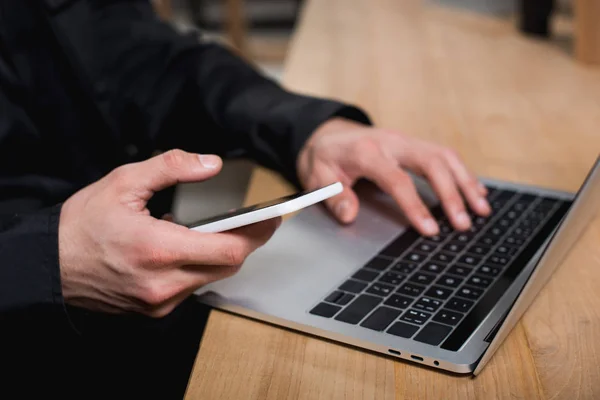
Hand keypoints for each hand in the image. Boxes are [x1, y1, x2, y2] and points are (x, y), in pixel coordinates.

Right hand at [59, 150, 279, 316]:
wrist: (50, 266)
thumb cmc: (83, 225)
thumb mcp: (123, 182)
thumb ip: (171, 167)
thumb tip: (210, 164)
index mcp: (159, 249)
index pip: (229, 249)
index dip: (258, 233)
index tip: (273, 218)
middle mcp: (164, 282)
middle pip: (228, 266)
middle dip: (246, 242)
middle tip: (255, 221)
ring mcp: (160, 301)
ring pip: (212, 278)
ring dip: (222, 255)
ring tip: (220, 229)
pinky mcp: (155, 310)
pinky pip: (193, 288)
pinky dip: (200, 268)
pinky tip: (188, 248)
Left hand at [297, 118, 490, 235]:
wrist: (328, 134)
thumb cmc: (324, 158)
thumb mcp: (317, 178)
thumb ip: (334, 197)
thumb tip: (350, 215)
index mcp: (366, 151)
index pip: (397, 179)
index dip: (415, 205)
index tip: (429, 229)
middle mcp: (391, 142)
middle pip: (431, 162)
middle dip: (451, 194)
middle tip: (464, 223)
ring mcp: (405, 141)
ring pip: (444, 156)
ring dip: (466, 182)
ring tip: (482, 210)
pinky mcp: (414, 144)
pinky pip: (444, 155)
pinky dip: (463, 173)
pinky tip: (476, 192)